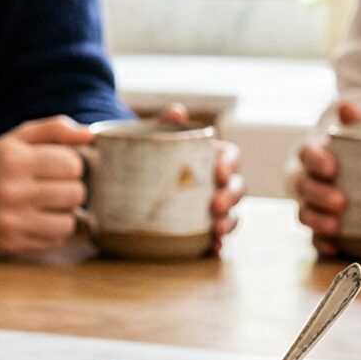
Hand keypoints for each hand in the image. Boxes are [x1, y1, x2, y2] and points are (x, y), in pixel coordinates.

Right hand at [0, 115, 91, 254]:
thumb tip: (90, 136)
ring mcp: (10, 221)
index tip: (58, 165)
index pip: (72, 164)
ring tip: (50, 203)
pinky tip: (39, 218)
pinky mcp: (12, 244)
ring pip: (69, 222)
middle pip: (75, 194)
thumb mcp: (18, 138)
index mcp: (13, 160)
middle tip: (55, 185)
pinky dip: (54, 229)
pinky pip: (56, 240)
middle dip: (71, 187)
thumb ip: (54, 129)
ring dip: (65, 211)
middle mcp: (10, 191)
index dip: (72, 164)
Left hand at [158, 104, 244, 254]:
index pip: (230, 156)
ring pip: (231, 214)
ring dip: (230, 222)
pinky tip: (211, 248)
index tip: (220, 172)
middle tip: (216, 205)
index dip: (230, 163)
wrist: (124, 179)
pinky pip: (215, 238)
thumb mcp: (152, 137)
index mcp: (209, 156)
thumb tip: (177, 111)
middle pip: (236, 188)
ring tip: (218, 231)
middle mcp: (215, 182)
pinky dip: (216, 243)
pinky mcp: (200, 229)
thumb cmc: (147, 154)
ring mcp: (210, 208)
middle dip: (232, 197)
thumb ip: (164, 124)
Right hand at [290, 100, 360, 257]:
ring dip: (317, 220)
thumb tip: (345, 105)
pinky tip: (335, 247)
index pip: (306, 153)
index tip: (333, 167)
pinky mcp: (320, 228)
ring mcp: (312, 205)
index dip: (316, 160)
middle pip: (303, 186)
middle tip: (340, 201)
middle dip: (318, 194)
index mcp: (317, 155)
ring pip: (304, 213)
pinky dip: (322, 242)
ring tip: (337, 227)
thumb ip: (359, 121)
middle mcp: (309, 179)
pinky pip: (314, 238)